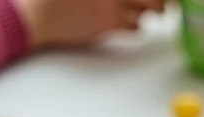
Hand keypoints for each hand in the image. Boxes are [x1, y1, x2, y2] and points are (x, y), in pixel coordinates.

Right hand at [16, 0, 165, 47]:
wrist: (36, 13)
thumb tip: (128, 1)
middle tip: (167, 3)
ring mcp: (111, 2)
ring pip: (148, 8)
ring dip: (151, 10)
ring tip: (149, 11)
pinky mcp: (108, 24)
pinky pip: (135, 27)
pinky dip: (136, 26)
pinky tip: (131, 23)